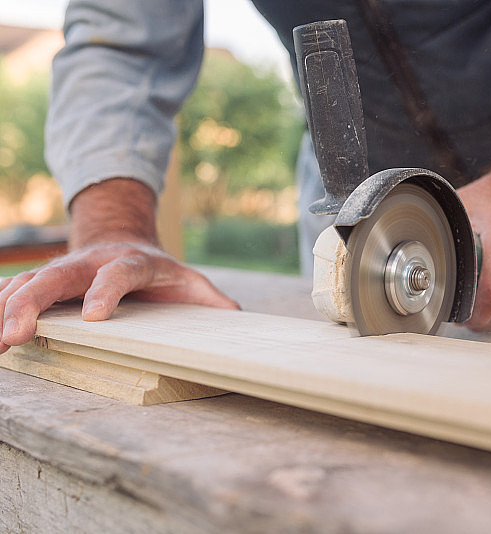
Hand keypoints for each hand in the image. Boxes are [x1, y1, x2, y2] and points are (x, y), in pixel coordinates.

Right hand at [0, 179, 238, 353]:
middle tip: (17, 334)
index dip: (105, 292)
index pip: (118, 274)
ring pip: (29, 283)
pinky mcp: (46, 281)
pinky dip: (1, 306)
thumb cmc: (160, 273)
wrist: (125, 242)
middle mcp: (92, 264)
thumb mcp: (192, 282)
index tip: (93, 317)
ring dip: (8, 309)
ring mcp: (65, 271)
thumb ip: (214, 302)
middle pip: (58, 277)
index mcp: (133, 263)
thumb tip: (237, 319)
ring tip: (0, 341)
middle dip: (34, 304)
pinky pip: (15, 290)